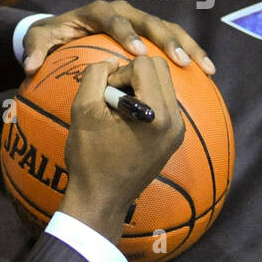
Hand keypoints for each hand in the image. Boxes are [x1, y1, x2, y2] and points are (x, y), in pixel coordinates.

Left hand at [22, 0, 215, 76]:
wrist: (65, 30)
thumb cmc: (52, 36)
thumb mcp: (39, 40)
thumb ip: (34, 51)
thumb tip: (29, 67)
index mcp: (98, 10)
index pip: (115, 19)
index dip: (127, 34)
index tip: (138, 53)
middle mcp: (123, 11)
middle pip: (150, 22)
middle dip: (166, 41)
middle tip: (179, 61)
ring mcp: (140, 20)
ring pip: (168, 29)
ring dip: (187, 47)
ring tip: (204, 68)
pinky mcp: (150, 32)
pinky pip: (173, 40)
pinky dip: (190, 52)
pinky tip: (206, 73)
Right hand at [61, 56, 184, 242]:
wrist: (101, 200)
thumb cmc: (90, 157)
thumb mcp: (83, 109)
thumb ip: (95, 75)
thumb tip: (113, 61)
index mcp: (157, 113)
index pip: (144, 64)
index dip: (119, 73)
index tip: (106, 95)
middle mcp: (176, 120)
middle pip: (160, 68)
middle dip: (133, 75)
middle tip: (112, 98)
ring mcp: (178, 130)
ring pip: (163, 83)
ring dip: (139, 87)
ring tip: (119, 110)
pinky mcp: (175, 138)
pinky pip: (164, 102)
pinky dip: (146, 101)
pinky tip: (127, 121)